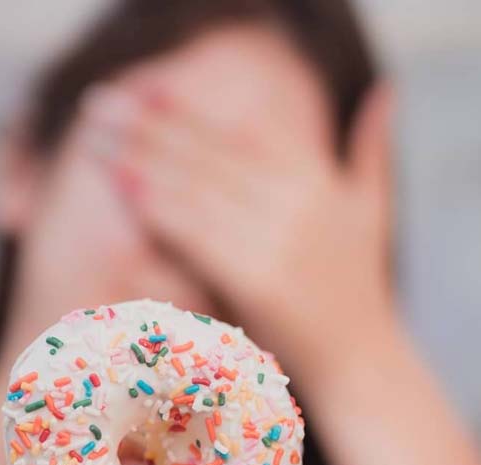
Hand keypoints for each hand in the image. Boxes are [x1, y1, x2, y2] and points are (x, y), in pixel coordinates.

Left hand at [81, 81, 397, 381]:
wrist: (361, 359)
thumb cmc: (358, 292)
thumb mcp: (371, 212)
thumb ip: (371, 151)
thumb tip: (384, 89)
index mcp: (319, 181)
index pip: (241, 131)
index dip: (189, 109)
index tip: (146, 87)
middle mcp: (300, 202)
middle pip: (209, 153)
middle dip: (150, 125)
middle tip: (100, 106)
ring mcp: (279, 240)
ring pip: (197, 187)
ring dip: (142, 160)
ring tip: (99, 142)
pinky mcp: (258, 280)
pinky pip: (198, 234)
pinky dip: (161, 208)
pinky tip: (126, 190)